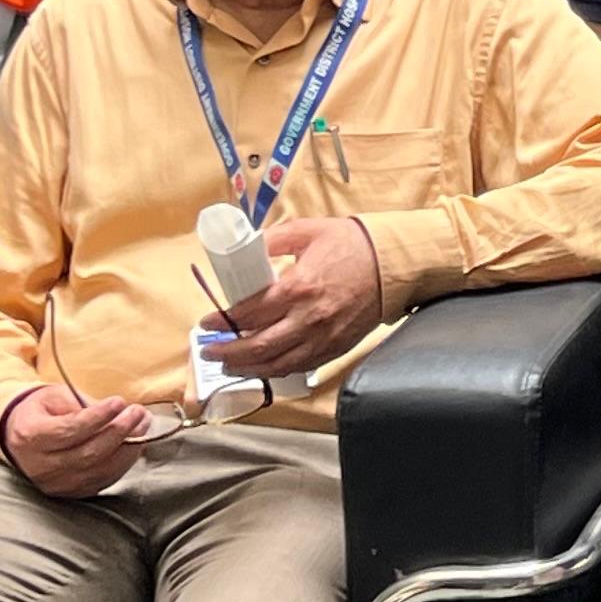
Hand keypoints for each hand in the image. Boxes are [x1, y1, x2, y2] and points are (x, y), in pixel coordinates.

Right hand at [0, 383, 150, 498]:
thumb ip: (81, 403)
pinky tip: (134, 444)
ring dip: (128, 448)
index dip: (98, 417)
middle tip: (138, 412)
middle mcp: (40, 466)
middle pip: (88, 454)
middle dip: (120, 432)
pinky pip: (103, 480)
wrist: (19, 438)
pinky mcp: (70, 493)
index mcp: (31, 436)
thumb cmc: (41, 411)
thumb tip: (116, 411)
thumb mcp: (53, 396)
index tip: (119, 401)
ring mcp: (55, 484)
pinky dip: (123, 463)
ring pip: (100, 471)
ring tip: (142, 425)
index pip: (69, 431)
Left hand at [201, 217, 383, 391]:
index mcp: (298, 287)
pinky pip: (300, 367)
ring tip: (228, 365)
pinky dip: (276, 371)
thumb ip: (273, 238)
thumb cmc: (352, 245)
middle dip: (227, 352)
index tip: (207, 323)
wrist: (393, 264)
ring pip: (277, 364)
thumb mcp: (308, 231)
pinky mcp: (335, 348)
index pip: (249, 313)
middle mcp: (308, 318)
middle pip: (258, 345)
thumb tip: (244, 248)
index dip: (222, 321)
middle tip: (208, 350)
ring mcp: (323, 337)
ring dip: (248, 368)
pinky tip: (263, 367)